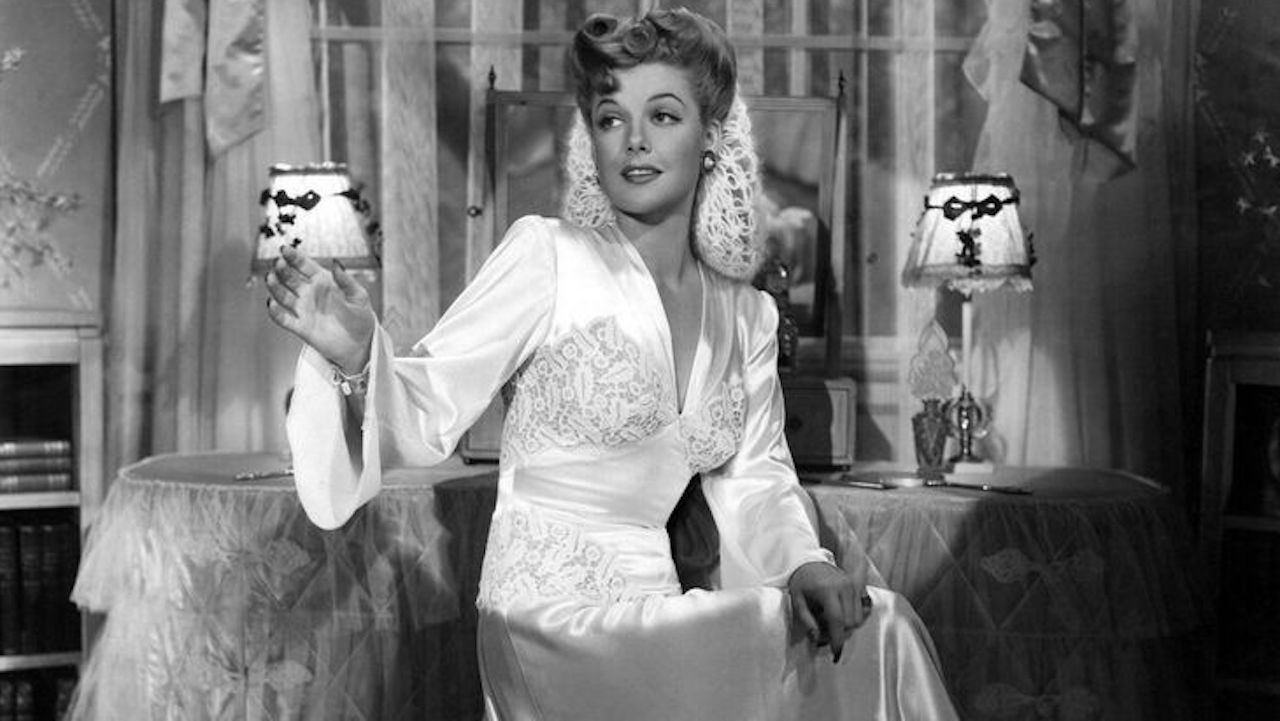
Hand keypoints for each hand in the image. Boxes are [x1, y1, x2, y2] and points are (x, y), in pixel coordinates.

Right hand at [265, 245, 375, 371]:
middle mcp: (310, 294)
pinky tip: (271, 304)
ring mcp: (303, 310)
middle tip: (278, 263)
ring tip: (271, 278)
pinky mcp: (300, 328)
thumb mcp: (358, 296)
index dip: (294, 257)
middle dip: (283, 270)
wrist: (360, 345)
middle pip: (290, 278)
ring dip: (275, 287)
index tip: (284, 249)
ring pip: (283, 296)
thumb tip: (336, 262)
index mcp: (323, 282)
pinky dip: (276, 312)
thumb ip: (346, 280)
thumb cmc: (361, 318)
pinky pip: (284, 319)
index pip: (305, 266)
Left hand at [787, 561, 868, 662]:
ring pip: (859, 618)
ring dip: (847, 626)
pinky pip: (864, 609)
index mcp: (827, 590)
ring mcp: (854, 585)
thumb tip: (817, 640)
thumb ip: (807, 622)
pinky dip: (855, 617)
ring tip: (831, 623)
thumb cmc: (801, 582)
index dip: (837, 639)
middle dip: (840, 634)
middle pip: (851, 622)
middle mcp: (844, 586)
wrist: (809, 562)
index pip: (837, 620)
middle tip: (825, 635)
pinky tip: (843, 615)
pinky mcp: (859, 585)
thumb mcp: (797, 601)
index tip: (835, 653)